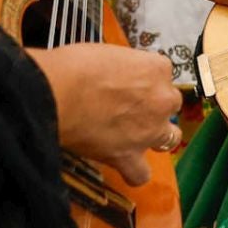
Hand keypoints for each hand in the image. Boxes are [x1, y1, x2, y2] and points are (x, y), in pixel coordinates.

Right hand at [28, 44, 180, 184]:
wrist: (58, 91)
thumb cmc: (75, 67)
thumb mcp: (109, 53)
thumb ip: (124, 67)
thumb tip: (117, 75)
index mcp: (157, 68)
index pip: (161, 74)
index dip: (143, 80)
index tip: (128, 82)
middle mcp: (162, 99)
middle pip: (169, 104)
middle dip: (153, 106)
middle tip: (128, 106)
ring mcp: (149, 130)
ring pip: (169, 138)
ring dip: (155, 137)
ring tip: (133, 135)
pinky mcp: (129, 155)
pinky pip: (140, 173)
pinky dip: (133, 172)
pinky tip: (123, 165)